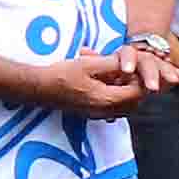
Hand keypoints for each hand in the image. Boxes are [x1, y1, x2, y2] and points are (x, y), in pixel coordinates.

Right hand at [29, 50, 148, 118]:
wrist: (39, 88)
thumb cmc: (61, 75)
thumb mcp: (88, 64)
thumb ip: (113, 65)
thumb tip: (130, 63)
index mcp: (107, 100)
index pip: (137, 92)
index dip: (140, 78)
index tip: (132, 66)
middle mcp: (105, 112)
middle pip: (135, 101)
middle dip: (135, 85)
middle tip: (127, 69)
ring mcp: (98, 115)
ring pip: (125, 105)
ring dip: (126, 89)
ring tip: (116, 73)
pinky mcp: (92, 113)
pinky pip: (113, 107)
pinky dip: (116, 95)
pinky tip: (105, 81)